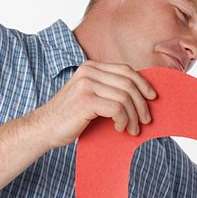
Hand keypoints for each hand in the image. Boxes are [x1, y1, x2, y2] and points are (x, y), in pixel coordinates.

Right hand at [32, 61, 156, 147]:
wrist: (44, 128)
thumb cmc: (70, 116)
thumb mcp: (90, 96)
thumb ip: (108, 90)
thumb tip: (140, 95)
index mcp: (91, 67)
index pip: (126, 70)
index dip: (143, 84)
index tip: (152, 98)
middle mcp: (88, 71)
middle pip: (128, 83)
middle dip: (141, 104)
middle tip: (145, 120)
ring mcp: (86, 84)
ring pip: (125, 97)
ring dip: (133, 117)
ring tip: (132, 130)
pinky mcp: (86, 100)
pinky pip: (117, 108)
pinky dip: (123, 120)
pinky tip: (119, 128)